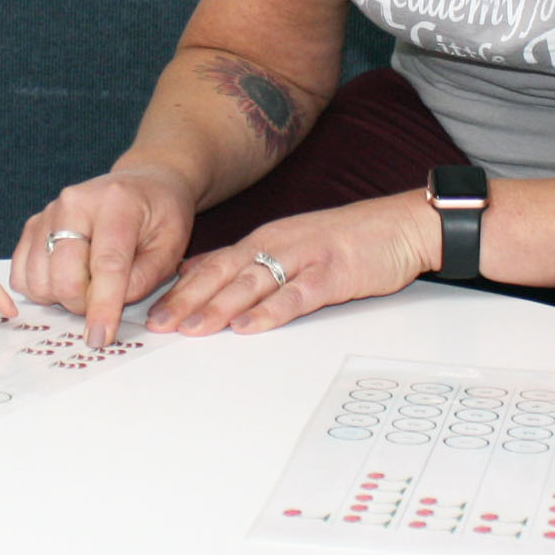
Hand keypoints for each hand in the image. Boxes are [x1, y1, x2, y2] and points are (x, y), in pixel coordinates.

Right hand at [13, 164, 197, 347]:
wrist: (142, 185)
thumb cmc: (160, 216)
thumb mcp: (171, 246)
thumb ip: (143, 278)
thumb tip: (105, 310)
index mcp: (116, 203)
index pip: (106, 263)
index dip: (103, 306)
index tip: (101, 337)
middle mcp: (74, 202)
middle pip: (64, 275)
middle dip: (82, 305)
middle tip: (104, 304)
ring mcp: (48, 213)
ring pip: (38, 279)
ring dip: (62, 298)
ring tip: (89, 286)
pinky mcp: (33, 227)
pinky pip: (22, 275)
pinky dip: (43, 290)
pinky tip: (68, 281)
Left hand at [146, 190, 434, 336]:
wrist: (402, 225)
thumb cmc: (350, 241)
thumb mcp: (291, 244)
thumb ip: (249, 260)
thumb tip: (202, 272)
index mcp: (266, 240)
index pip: (213, 265)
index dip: (179, 289)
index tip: (151, 312)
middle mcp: (279, 244)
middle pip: (223, 274)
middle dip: (187, 300)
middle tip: (158, 325)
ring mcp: (305, 258)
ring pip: (252, 283)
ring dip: (218, 307)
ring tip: (191, 328)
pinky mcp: (333, 274)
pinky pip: (296, 295)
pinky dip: (270, 311)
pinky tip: (249, 326)